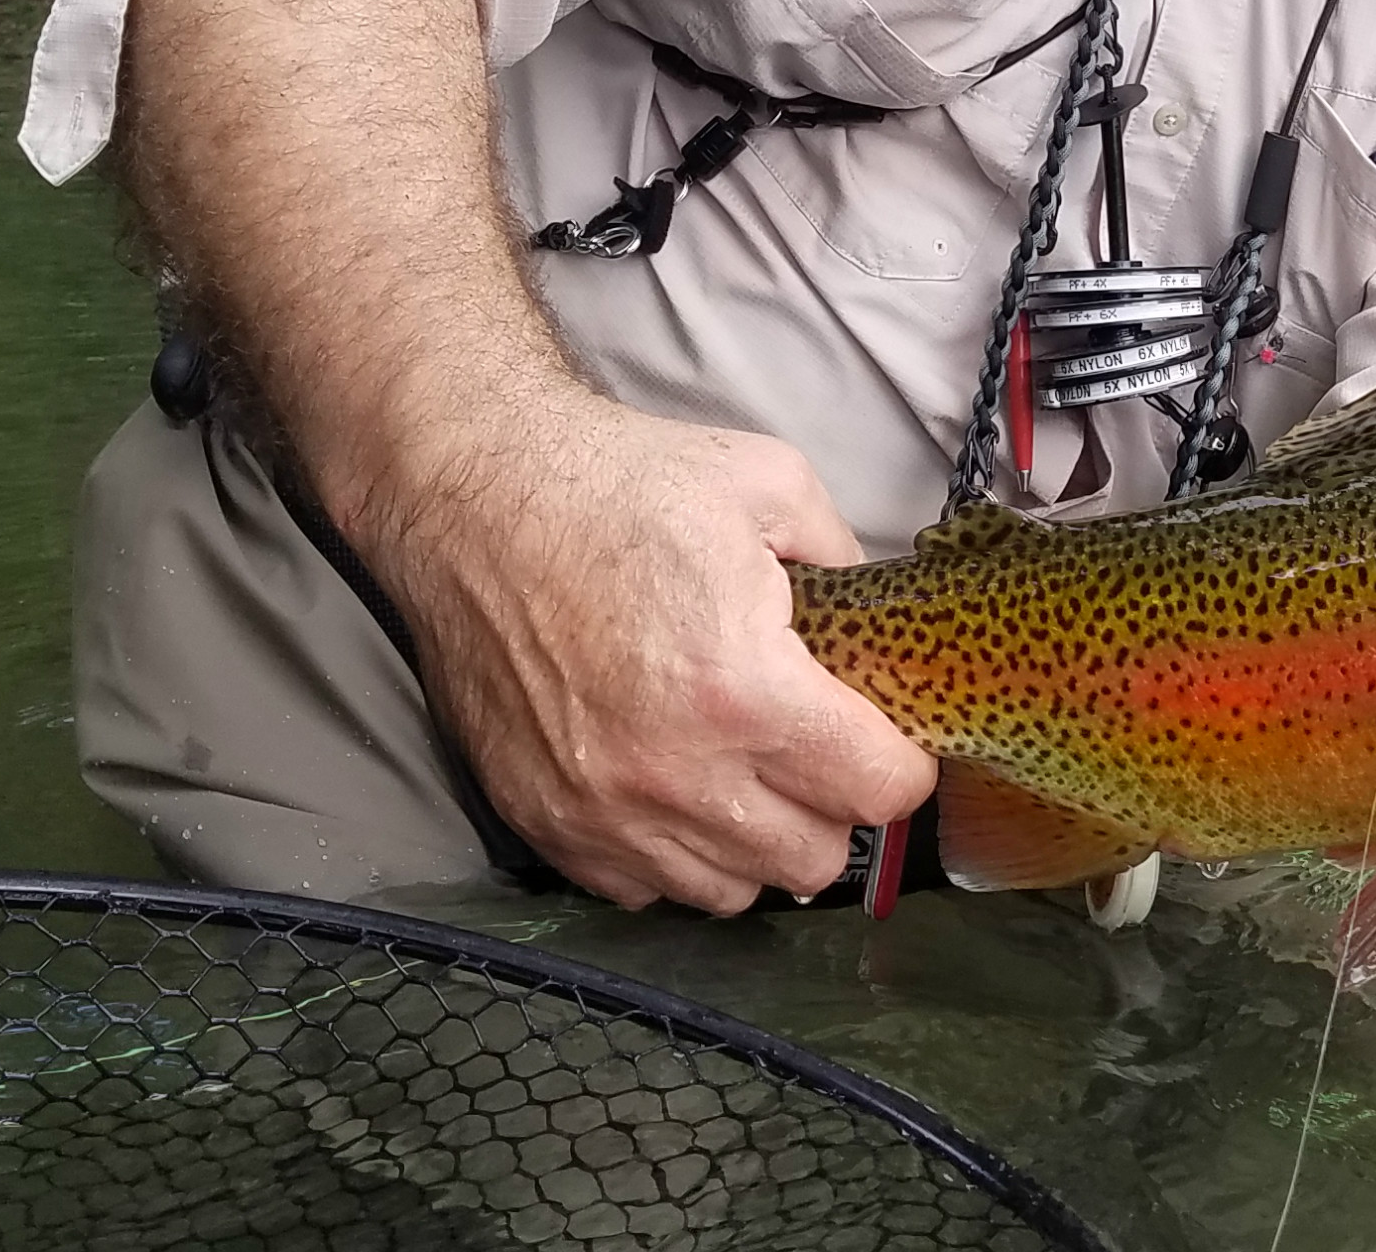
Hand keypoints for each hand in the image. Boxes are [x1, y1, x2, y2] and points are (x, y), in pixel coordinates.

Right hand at [357, 385, 936, 912]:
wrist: (473, 500)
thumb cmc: (616, 486)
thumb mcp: (769, 485)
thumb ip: (847, 560)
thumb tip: (883, 618)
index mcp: (744, 689)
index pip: (876, 791)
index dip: (902, 764)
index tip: (890, 739)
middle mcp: (676, 772)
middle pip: (813, 858)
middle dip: (832, 806)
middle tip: (816, 749)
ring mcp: (605, 810)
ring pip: (732, 890)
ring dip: (754, 839)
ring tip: (744, 770)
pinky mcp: (548, 825)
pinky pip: (644, 890)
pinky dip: (673, 854)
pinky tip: (672, 787)